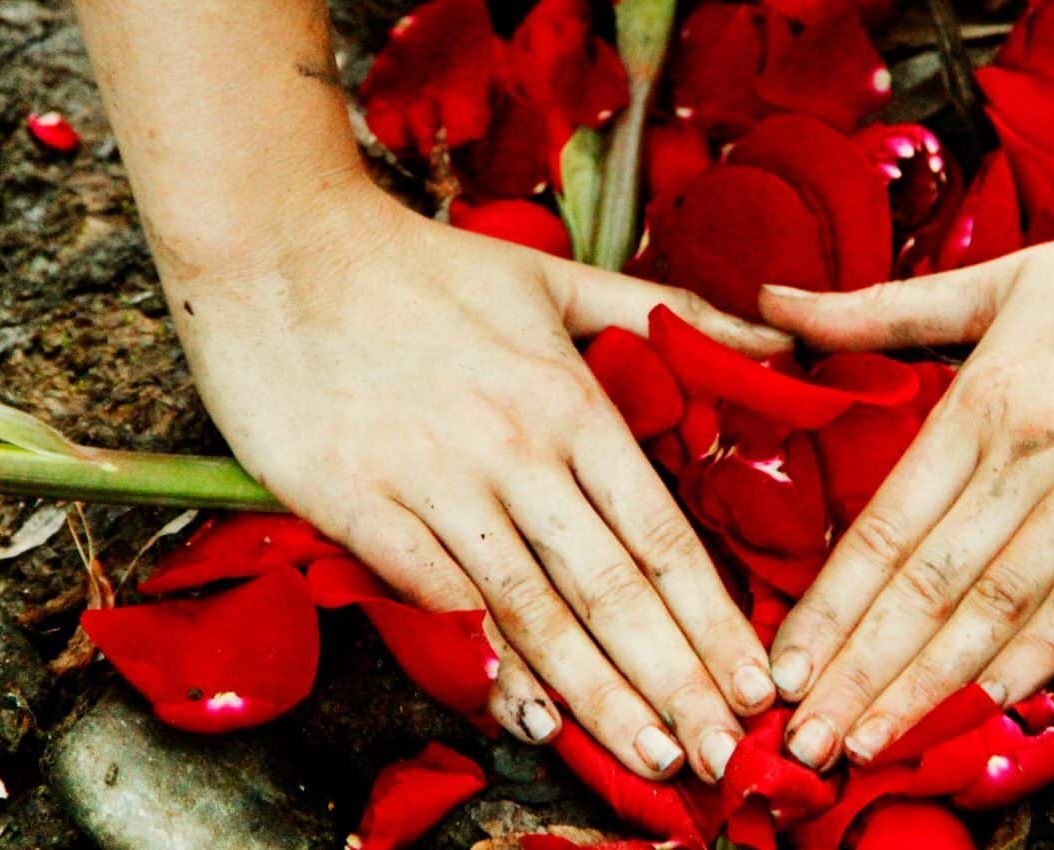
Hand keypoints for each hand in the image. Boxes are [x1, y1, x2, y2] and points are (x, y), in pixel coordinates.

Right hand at [166, 181, 784, 781]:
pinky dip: (482, 660)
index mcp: (570, 401)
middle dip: (675, 680)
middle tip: (723, 753)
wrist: (278, 241)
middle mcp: (515, 449)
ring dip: (596, 693)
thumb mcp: (558, 278)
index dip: (713, 618)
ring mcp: (434, 480)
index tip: (755, 682)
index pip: (660, 533)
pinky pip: (433, 598)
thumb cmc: (422, 268)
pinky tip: (527, 713)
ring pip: (532, 608)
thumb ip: (667, 315)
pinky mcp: (356, 502)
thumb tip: (775, 337)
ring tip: (648, 754)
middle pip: (611, 589)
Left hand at [759, 199, 1053, 768]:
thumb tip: (770, 302)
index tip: (783, 669)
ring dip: (929, 685)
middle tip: (804, 742)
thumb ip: (878, 311)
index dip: (828, 608)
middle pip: (926, 586)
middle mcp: (1031, 458)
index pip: (883, 528)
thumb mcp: (997, 280)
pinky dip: (1039, 656)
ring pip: (998, 608)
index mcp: (981, 402)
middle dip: (858, 671)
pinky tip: (987, 704)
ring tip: (870, 742)